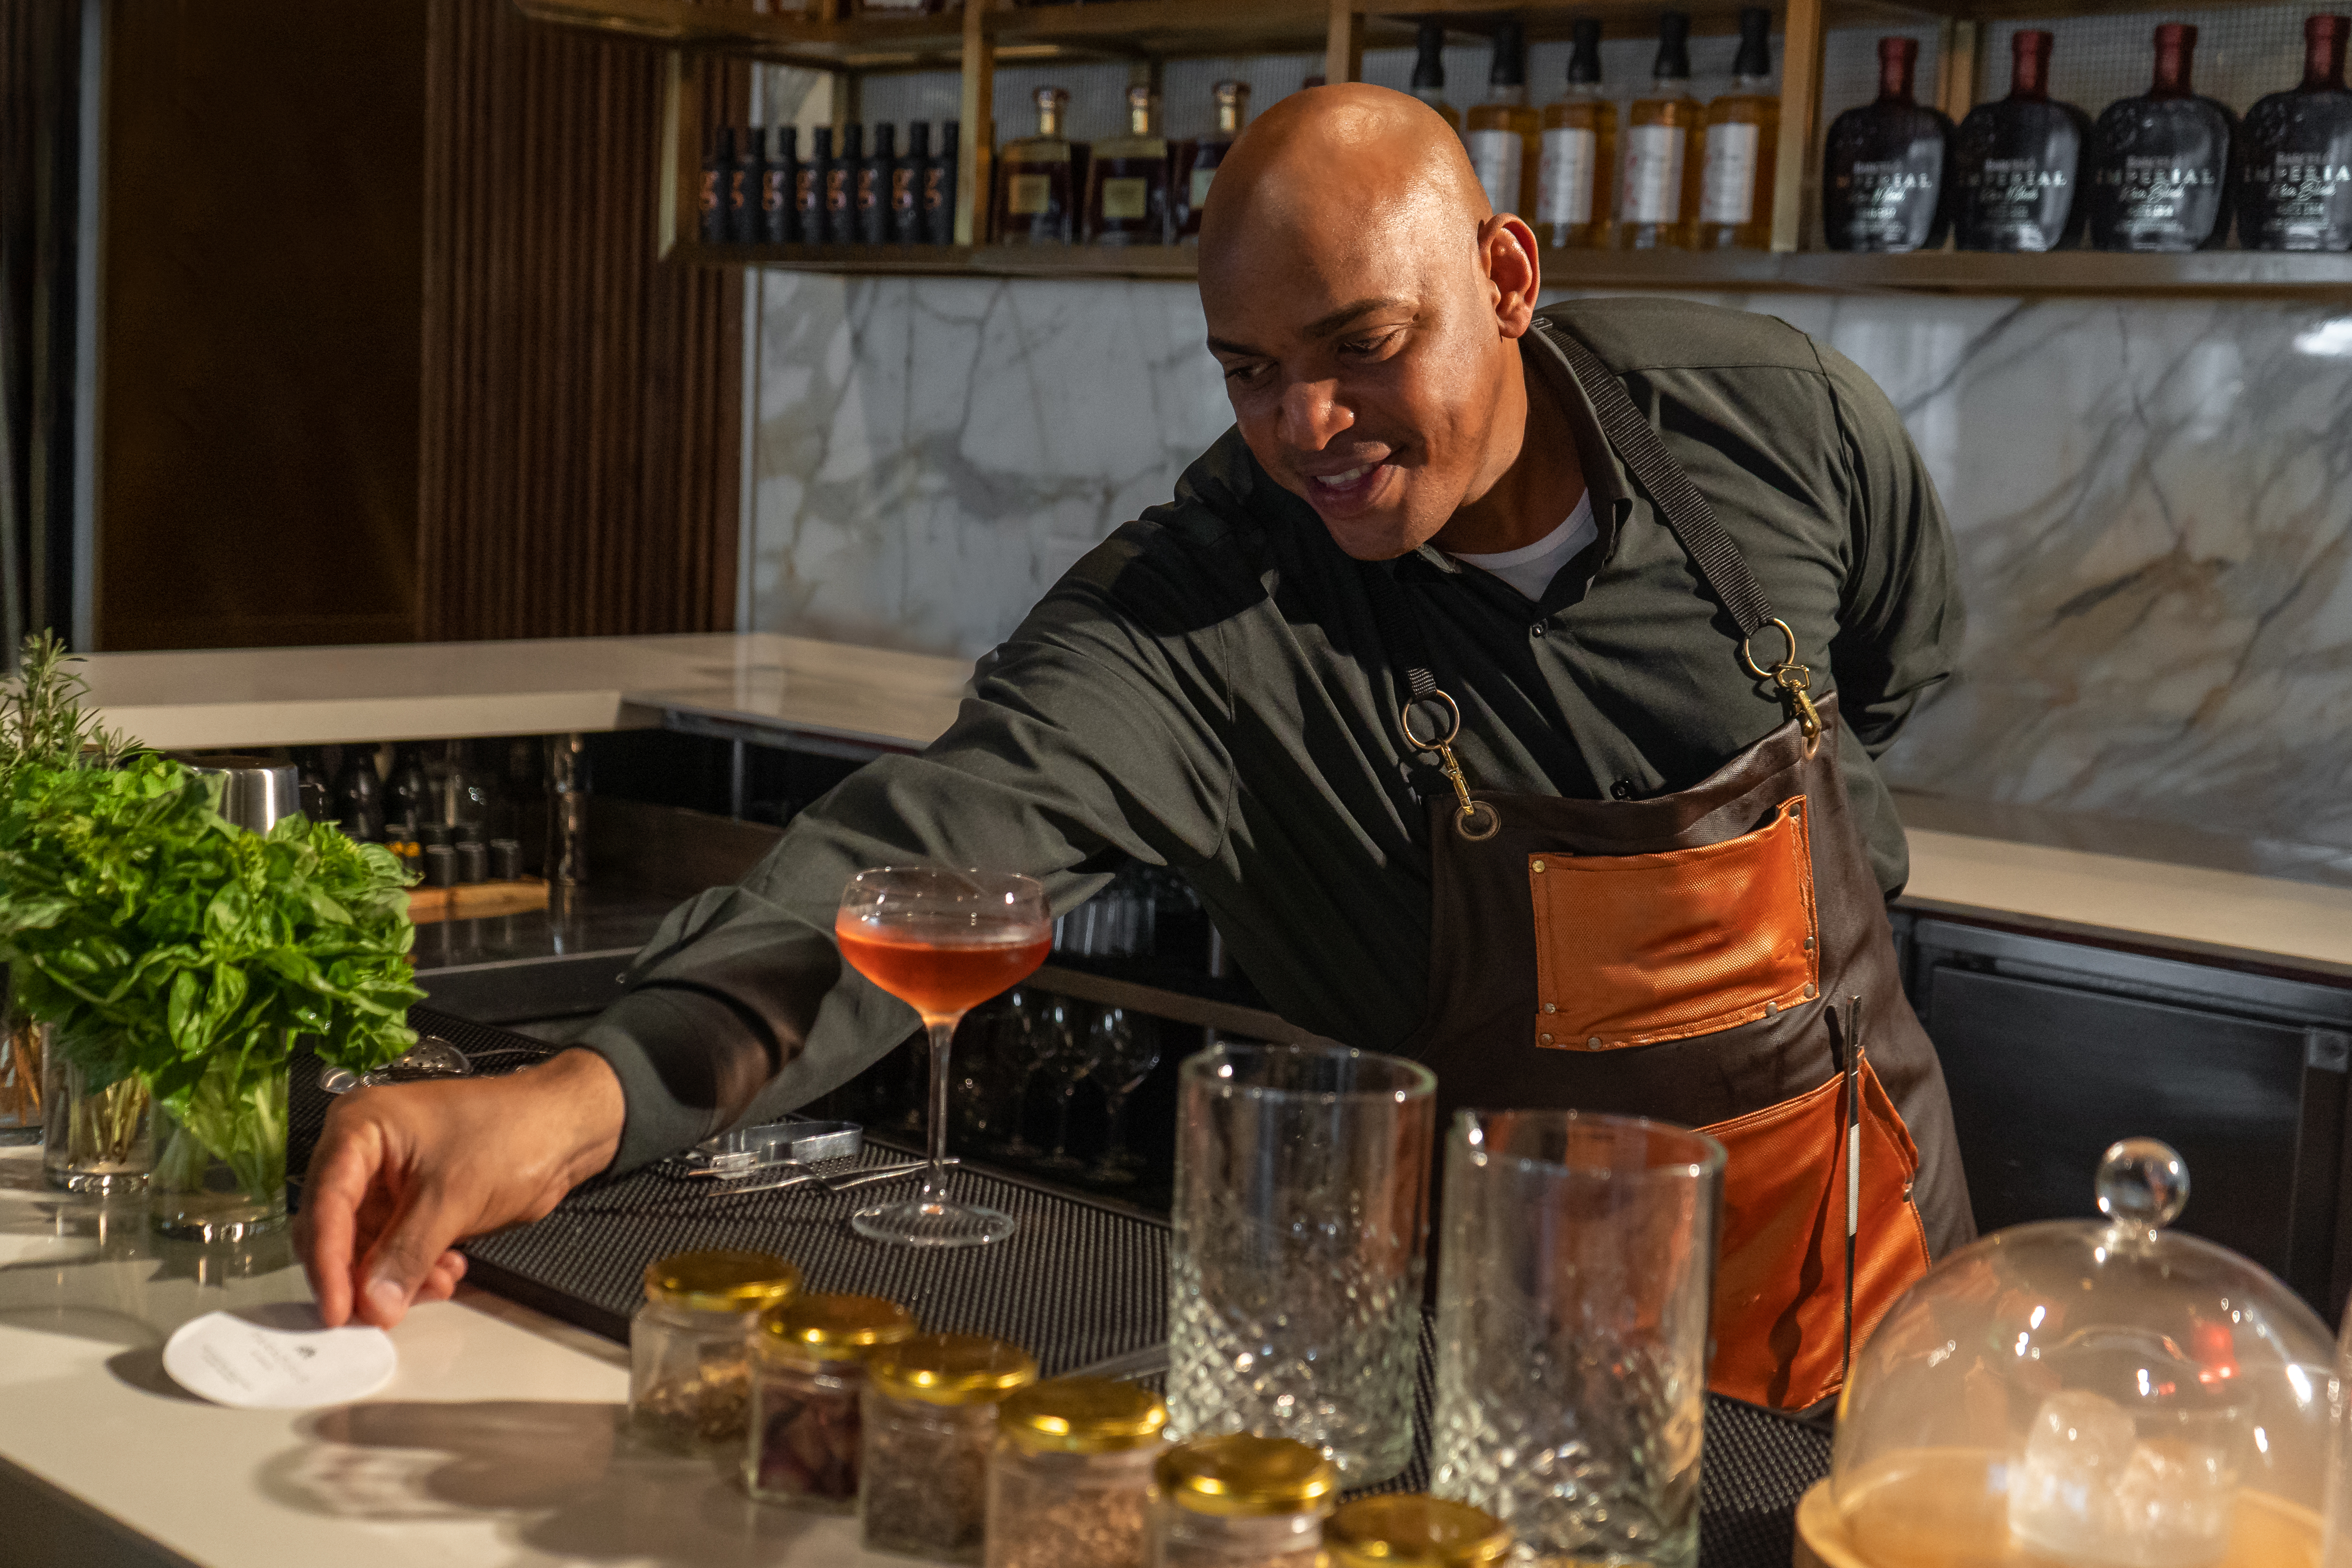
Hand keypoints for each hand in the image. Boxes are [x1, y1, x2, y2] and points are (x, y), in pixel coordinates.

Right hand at [295, 1047, 624, 1328]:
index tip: (338, 1309)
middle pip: (335, 1229)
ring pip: (366, 1245)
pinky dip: (415, 1267)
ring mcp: (387, 1177)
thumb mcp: (455, 1196)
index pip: (324, 1203)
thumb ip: (407, 1254)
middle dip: (361, 1273)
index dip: (327, 1263)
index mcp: (360, 1128)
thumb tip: (373, 1303)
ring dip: (394, 1275)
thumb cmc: (516, 1130)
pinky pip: (395, 1246)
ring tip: (435, 1284)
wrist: (566, 1128)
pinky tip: (447, 1273)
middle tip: (381, 1312)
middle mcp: (363, 1151)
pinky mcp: (411, 1200)